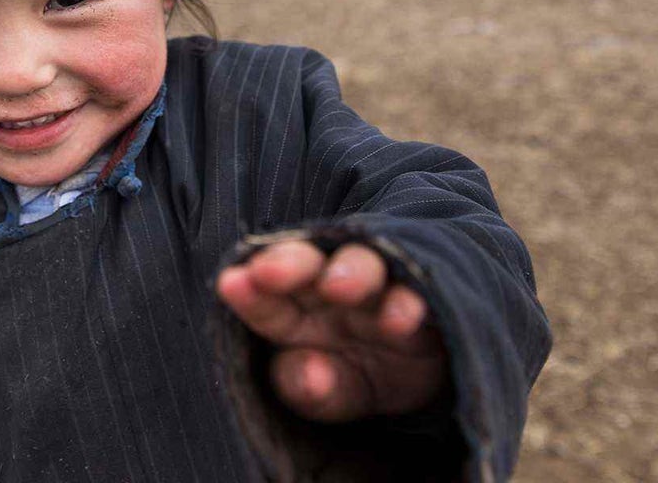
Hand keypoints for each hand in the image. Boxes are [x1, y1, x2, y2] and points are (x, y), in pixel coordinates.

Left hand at [216, 240, 449, 422]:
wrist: (426, 379)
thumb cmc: (358, 377)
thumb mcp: (332, 393)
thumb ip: (310, 388)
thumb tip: (309, 377)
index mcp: (294, 309)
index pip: (265, 297)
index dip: (249, 292)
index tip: (231, 285)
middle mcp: (331, 288)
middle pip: (306, 263)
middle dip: (289, 264)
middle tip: (270, 272)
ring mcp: (379, 288)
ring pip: (362, 265)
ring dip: (351, 271)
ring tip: (338, 287)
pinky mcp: (424, 299)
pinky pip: (416, 294)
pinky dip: (407, 303)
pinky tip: (397, 320)